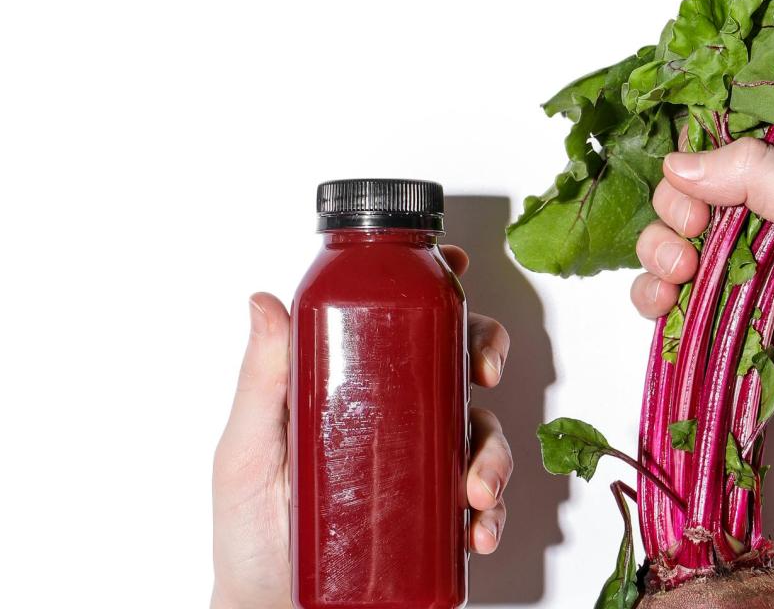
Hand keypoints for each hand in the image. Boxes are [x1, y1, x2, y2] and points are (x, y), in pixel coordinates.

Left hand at [211, 246, 511, 608]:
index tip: (457, 273)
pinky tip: (477, 529)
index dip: (438, 292)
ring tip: (475, 487)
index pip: (401, 324)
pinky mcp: (436, 518)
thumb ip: (260, 379)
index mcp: (353, 386)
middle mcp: (395, 419)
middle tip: (484, 371)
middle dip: (487, 354)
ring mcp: (419, 468)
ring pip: (482, 433)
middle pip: (456, 363)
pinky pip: (483, 504)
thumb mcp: (248, 448)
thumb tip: (264, 303)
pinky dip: (493, 514)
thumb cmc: (249, 531)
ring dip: (495, 453)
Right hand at [630, 137, 773, 462]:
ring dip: (655, 255)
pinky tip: (664, 305)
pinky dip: (651, 300)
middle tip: (692, 234)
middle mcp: (757, 234)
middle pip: (682, 204)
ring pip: (666, 253)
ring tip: (678, 274)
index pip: (717, 160)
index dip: (692, 165)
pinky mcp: (722, 334)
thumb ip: (759, 173)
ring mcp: (736, 285)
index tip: (694, 186)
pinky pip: (666, 309)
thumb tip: (678, 163)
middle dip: (671, 214)